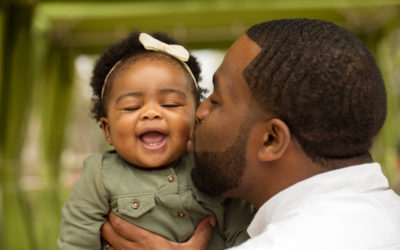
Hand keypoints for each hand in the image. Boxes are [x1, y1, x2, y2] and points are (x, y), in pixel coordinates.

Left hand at [101, 211, 215, 249]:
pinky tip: (116, 247)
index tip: (115, 206)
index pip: (120, 223)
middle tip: (111, 215)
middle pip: (107, 231)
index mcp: (146, 241)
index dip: (113, 214)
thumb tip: (211, 218)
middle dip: (106, 222)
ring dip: (107, 236)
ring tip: (111, 229)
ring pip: (106, 244)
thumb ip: (202, 233)